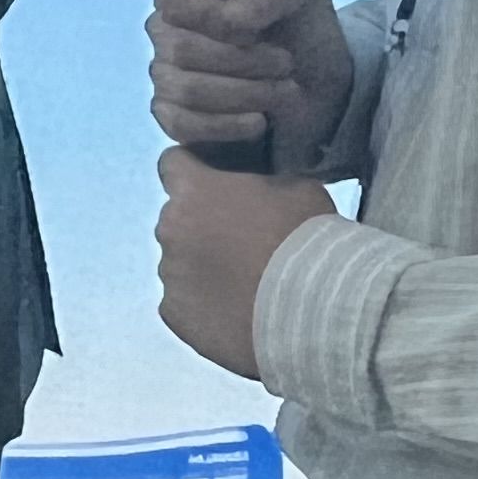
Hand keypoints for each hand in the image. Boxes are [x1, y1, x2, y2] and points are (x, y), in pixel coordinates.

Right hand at [146, 0, 352, 173]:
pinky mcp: (173, 117)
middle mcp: (166, 32)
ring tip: (283, 91)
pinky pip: (181, 124)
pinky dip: (226, 125)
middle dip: (243, 61)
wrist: (321, 85)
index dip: (211, 16)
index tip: (254, 31)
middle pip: (181, 49)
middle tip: (286, 65)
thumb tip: (229, 19)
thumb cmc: (303, 29)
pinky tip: (259, 121)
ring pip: (186, 89)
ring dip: (245, 94)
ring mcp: (165, 76)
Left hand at [155, 149, 333, 379]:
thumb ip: (264, 184)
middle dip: (204, 225)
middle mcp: (169, 228)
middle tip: (244, 244)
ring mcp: (169, 274)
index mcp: (194, 189)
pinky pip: (183, 302)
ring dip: (203, 267)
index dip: (195, 172)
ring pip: (180, 263)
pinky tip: (235, 313)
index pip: (174, 164)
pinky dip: (203, 305)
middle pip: (179, 218)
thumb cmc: (304, 240)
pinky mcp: (174, 314)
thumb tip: (261, 191)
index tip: (215, 185)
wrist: (309, 310)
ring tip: (245, 286)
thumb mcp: (297, 189)